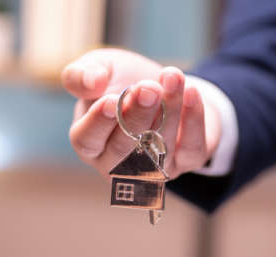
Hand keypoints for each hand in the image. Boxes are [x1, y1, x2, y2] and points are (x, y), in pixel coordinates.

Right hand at [61, 48, 220, 178]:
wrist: (165, 85)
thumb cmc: (124, 81)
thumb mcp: (101, 69)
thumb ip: (82, 73)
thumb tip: (92, 81)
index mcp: (92, 143)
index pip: (87, 141)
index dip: (98, 123)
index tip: (111, 100)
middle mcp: (120, 163)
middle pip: (124, 149)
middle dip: (138, 117)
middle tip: (149, 89)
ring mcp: (155, 167)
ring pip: (160, 149)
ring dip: (169, 111)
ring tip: (173, 78)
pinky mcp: (186, 161)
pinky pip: (192, 148)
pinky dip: (193, 120)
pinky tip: (192, 92)